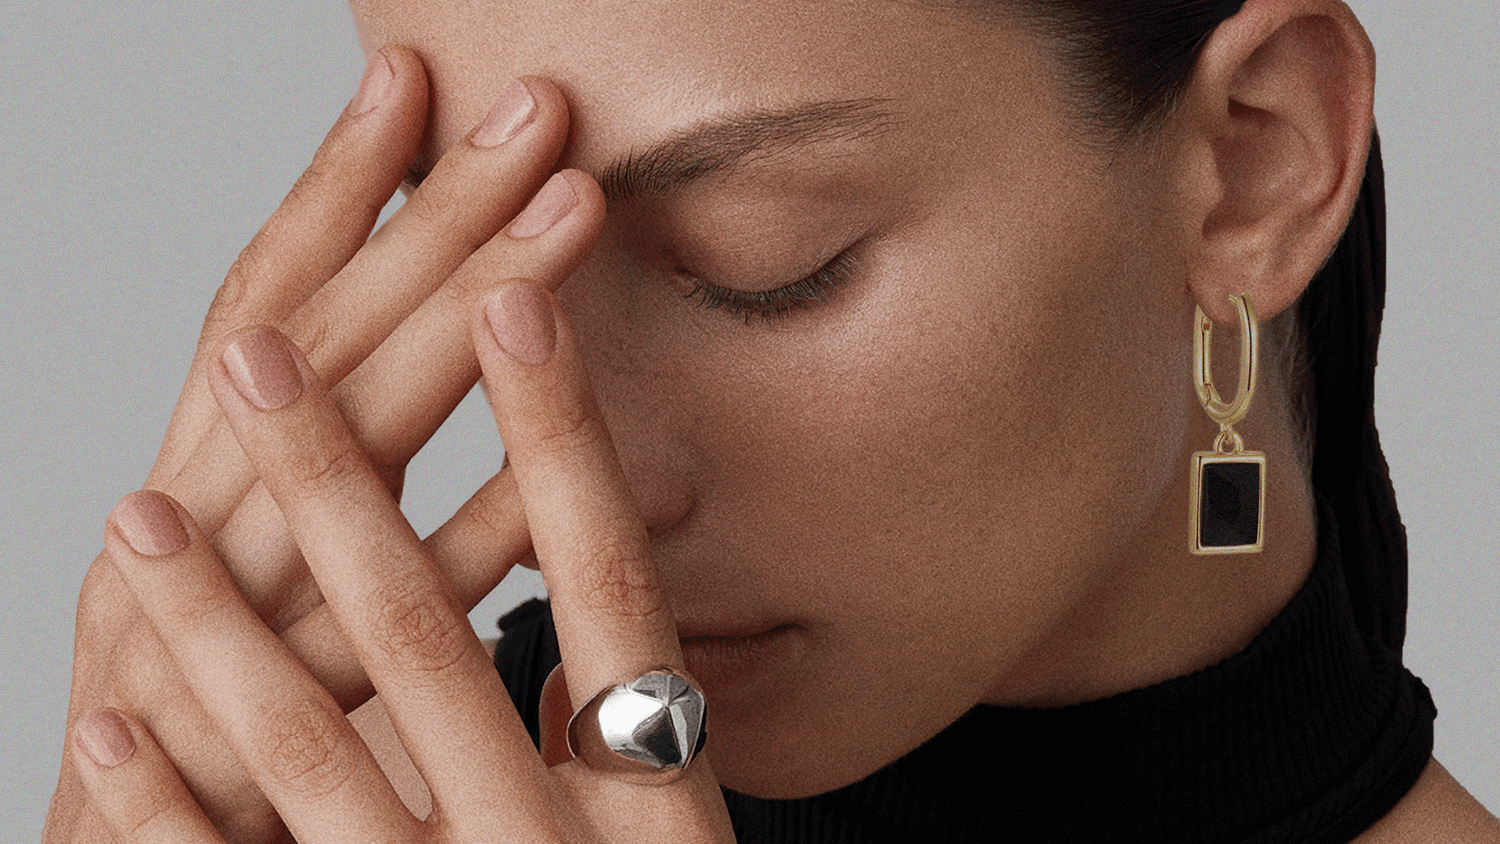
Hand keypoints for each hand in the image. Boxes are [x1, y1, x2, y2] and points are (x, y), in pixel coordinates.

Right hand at [46, 47, 602, 841]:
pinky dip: (460, 550)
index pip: (261, 308)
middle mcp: (184, 535)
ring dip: (444, 341)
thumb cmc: (216, 739)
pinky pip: (377, 642)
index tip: (409, 82)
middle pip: (314, 353)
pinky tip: (534, 484)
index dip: (333, 190)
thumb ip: (339, 504)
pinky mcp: (266, 749)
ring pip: (334, 468)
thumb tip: (459, 402)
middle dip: (428, 226)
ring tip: (549, 242)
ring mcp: (220, 638)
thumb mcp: (259, 588)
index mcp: (194, 488)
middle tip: (532, 120)